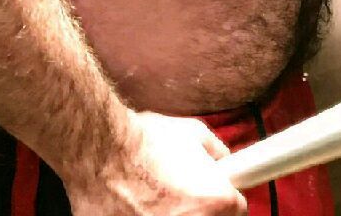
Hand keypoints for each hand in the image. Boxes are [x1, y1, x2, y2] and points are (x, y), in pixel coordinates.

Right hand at [65, 109, 246, 215]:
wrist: (102, 152)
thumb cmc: (146, 141)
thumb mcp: (193, 132)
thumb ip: (216, 151)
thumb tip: (223, 160)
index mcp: (217, 203)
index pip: (238, 210)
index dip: (224, 196)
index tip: (212, 191)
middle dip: (199, 209)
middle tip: (180, 192)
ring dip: (174, 215)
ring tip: (152, 197)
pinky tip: (135, 205)